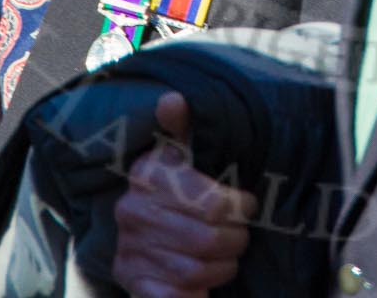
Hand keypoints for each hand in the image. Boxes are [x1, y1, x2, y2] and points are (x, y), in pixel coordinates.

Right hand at [113, 92, 258, 297]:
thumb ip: (181, 129)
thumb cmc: (174, 191)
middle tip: (240, 235)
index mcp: (148, 176)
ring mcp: (130, 249)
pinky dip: (196, 294)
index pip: (214, 203)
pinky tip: (203, 285)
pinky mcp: (131, 281)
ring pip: (200, 269)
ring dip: (223, 266)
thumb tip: (173, 99)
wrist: (139, 238)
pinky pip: (176, 296)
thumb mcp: (179, 156)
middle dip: (236, 240)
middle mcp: (132, 211)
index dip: (241, 207)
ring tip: (226, 256)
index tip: (246, 205)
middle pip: (210, 239)